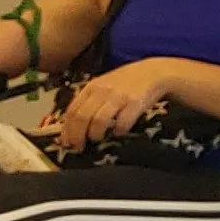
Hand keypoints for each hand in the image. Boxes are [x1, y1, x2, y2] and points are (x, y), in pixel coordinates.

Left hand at [54, 59, 180, 152]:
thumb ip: (90, 101)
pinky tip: (118, 133)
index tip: (66, 143)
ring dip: (95, 134)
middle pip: (82, 117)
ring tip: (97, 139)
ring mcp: (119, 97)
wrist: (153, 72)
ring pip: (99, 121)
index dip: (67, 129)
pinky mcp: (135, 103)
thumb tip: (73, 126)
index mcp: (91, 87)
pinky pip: (122, 122)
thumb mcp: (103, 86)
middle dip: (77, 136)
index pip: (72, 110)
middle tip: (79, 147)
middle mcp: (102, 91)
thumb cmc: (126, 82)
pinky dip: (118, 131)